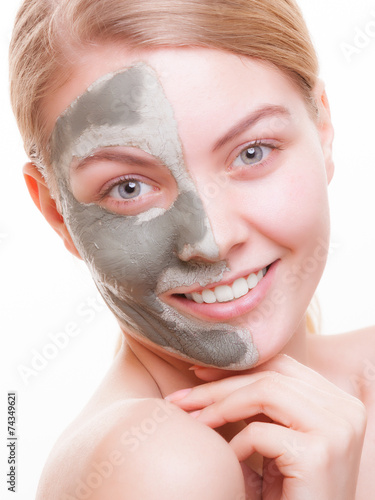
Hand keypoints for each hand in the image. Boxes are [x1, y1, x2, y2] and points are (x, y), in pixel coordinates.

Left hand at [166, 355, 366, 499]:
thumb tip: (210, 373)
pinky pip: (261, 433)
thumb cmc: (291, 492)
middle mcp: (345, 409)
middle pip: (270, 376)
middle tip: (180, 398)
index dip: (237, 366)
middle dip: (218, 385)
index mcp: (337, 401)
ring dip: (220, 406)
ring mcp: (337, 429)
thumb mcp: (279, 438)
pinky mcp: (319, 454)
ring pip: (265, 392)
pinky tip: (228, 462)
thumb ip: (263, 405)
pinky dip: (236, 445)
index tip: (199, 374)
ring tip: (194, 422)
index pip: (281, 366)